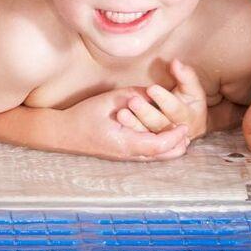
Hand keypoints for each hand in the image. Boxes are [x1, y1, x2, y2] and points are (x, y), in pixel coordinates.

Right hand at [65, 88, 190, 160]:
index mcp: (126, 142)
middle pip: (164, 156)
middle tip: (185, 128)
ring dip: (171, 145)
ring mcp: (127, 157)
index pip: (160, 145)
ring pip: (159, 157)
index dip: (175, 136)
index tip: (184, 125)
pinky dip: (161, 145)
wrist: (65, 133)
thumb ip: (135, 96)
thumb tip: (156, 94)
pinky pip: (150, 154)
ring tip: (178, 130)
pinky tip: (163, 132)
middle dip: (178, 143)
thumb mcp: (111, 100)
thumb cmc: (85, 115)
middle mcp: (129, 154)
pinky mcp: (125, 155)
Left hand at [116, 60, 208, 139]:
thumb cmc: (187, 99)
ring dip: (134, 124)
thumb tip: (175, 62)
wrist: (187, 123)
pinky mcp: (153, 142)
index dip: (165, 100)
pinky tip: (119, 120)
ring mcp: (165, 139)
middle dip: (146, 112)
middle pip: (162, 123)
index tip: (151, 88)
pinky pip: (142, 139)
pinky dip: (130, 130)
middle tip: (132, 101)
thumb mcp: (190, 87)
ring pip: (150, 134)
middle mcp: (179, 130)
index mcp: (191, 115)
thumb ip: (185, 75)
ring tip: (121, 113)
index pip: (177, 109)